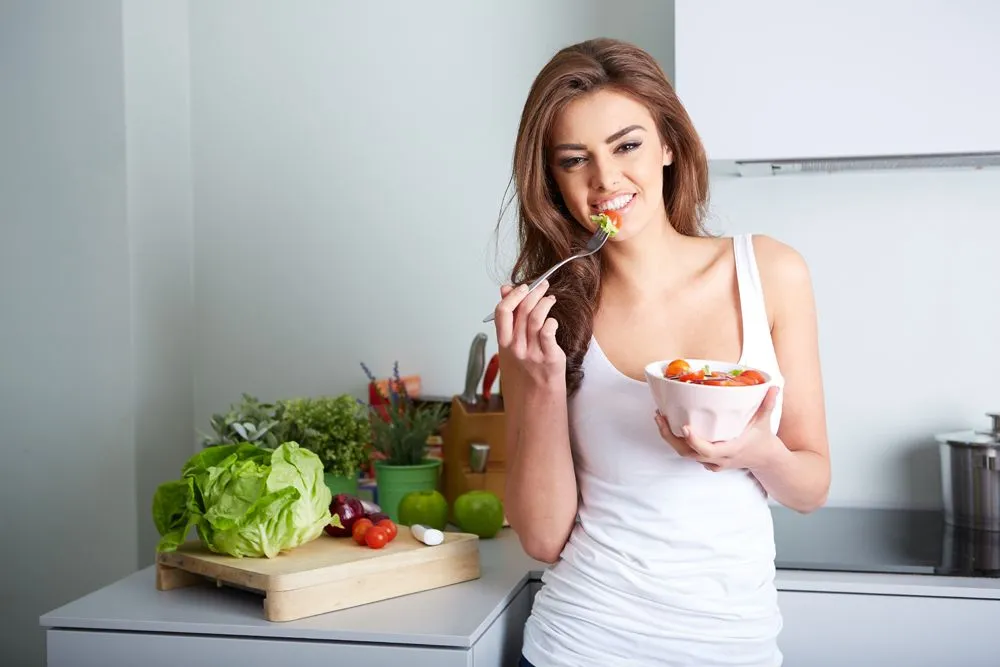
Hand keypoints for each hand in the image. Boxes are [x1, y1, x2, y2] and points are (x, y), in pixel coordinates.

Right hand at [492, 281, 564, 386]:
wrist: (534, 406)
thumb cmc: (524, 377)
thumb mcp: (509, 349)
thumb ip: (508, 322)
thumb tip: (505, 291)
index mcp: (504, 344)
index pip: (502, 311)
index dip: (512, 295)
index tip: (522, 287)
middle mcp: (515, 347)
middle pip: (521, 310)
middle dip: (533, 292)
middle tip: (542, 286)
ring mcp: (531, 353)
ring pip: (535, 317)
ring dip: (544, 302)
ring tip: (551, 299)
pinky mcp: (549, 359)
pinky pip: (548, 332)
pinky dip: (551, 322)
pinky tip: (554, 322)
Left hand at [654, 386, 783, 471]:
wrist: (764, 460)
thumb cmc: (762, 439)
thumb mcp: (765, 422)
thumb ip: (768, 404)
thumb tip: (773, 386)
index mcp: (731, 450)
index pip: (709, 450)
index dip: (695, 441)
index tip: (685, 427)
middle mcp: (718, 459)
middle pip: (688, 453)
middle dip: (671, 437)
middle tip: (660, 417)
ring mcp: (711, 462)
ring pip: (685, 454)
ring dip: (670, 438)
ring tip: (660, 418)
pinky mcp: (707, 461)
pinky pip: (688, 454)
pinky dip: (677, 442)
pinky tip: (669, 426)